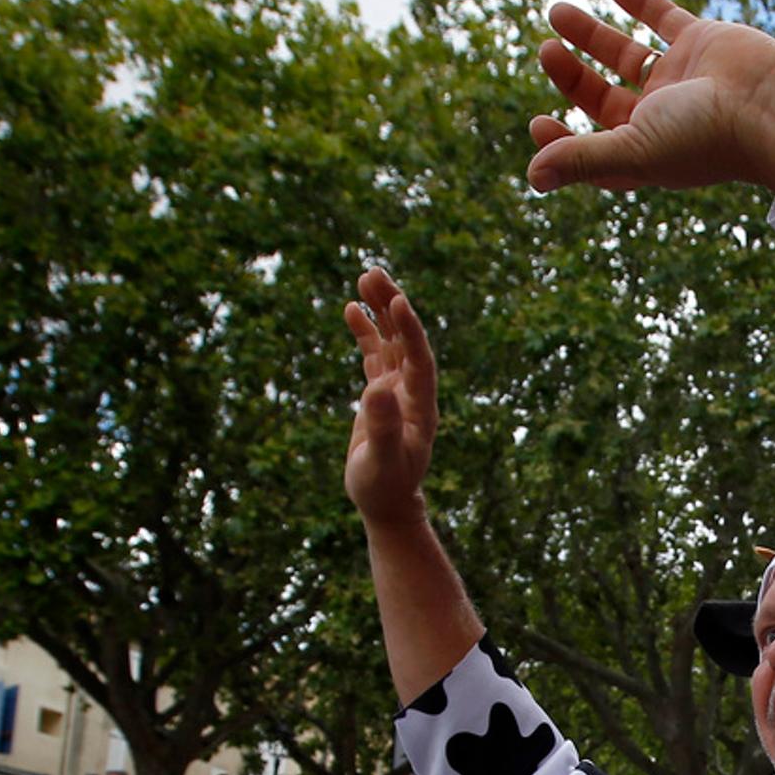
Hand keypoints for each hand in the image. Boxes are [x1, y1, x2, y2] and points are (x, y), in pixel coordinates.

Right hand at [342, 268, 438, 526]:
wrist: (386, 502)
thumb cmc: (384, 487)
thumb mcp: (380, 461)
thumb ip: (381, 427)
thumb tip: (376, 390)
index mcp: (421, 407)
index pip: (419, 360)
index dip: (411, 331)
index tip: (398, 302)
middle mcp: (413, 392)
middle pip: (407, 340)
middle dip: (393, 305)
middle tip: (374, 272)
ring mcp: (397, 390)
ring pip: (392, 341)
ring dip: (381, 310)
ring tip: (366, 276)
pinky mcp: (381, 394)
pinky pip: (375, 354)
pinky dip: (367, 331)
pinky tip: (353, 308)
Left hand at [525, 0, 774, 202]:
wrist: (769, 106)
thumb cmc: (703, 138)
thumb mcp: (632, 150)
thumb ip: (582, 159)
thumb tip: (533, 177)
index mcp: (645, 151)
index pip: (594, 147)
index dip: (563, 139)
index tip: (538, 120)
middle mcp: (661, 118)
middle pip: (603, 96)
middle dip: (571, 74)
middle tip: (546, 50)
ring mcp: (680, 78)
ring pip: (626, 54)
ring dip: (590, 34)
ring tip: (557, 12)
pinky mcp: (701, 42)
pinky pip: (663, 18)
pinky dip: (639, 1)